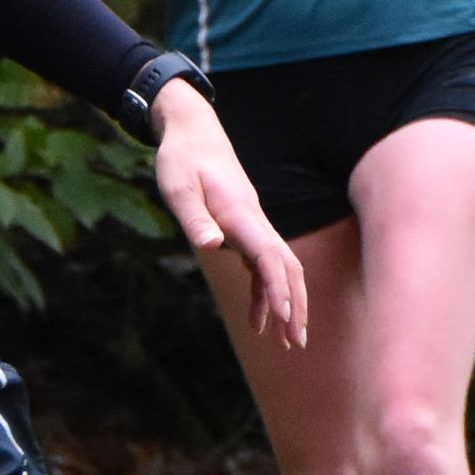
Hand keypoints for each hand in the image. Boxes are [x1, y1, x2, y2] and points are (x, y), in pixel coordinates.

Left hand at [150, 84, 306, 350]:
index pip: (268, 256)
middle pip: (286, 267)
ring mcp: (252, 225)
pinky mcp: (243, 228)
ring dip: (285, 303)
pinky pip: (262, 265)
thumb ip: (194, 217)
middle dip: (294, 304)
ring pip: (280, 268)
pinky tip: (258, 319)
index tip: (283, 317)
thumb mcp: (177, 186)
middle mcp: (253, 220)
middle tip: (297, 342)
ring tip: (286, 341)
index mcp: (240, 214)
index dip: (277, 287)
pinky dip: (264, 292)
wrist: (193, 132)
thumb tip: (212, 246)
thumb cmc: (181, 159)